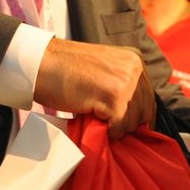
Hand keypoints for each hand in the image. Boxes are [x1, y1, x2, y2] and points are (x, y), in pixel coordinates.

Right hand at [34, 38, 155, 136]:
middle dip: (126, 121)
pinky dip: (107, 130)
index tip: (124, 122)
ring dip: (116, 126)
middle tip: (105, 120)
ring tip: (96, 116)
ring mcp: (126, 81)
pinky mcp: (114, 96)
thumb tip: (135, 116)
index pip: (149, 96)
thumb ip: (122, 84)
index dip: (136, 113)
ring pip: (133, 120)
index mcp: (134, 59)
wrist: (41, 64)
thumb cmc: (66, 70)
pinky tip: (92, 118)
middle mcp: (135, 67)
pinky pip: (119, 126)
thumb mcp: (104, 70)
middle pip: (145, 110)